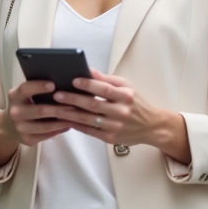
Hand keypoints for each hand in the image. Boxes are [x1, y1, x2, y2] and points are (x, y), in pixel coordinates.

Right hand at [0, 80, 70, 168]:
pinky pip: (46, 135)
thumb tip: (62, 83)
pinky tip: (68, 125)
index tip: (53, 84)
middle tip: (75, 104)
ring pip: (45, 125)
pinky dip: (59, 130)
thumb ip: (37, 88)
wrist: (9, 125)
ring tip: (76, 116)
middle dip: (59, 107)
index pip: (25, 89)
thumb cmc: (24, 104)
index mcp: (15, 96)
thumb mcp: (25, 94)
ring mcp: (20, 127)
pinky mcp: (26, 139)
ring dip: (62, 121)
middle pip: (40, 110)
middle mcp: (15, 112)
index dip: (39, 86)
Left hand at [51, 70, 190, 161]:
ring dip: (70, 113)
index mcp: (126, 96)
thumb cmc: (136, 103)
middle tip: (58, 94)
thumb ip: (106, 79)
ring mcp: (115, 127)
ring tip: (56, 107)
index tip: (73, 80)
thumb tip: (88, 70)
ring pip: (88, 119)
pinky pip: (89, 131)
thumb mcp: (126, 87)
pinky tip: (66, 119)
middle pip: (93, 105)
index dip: (88, 84)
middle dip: (73, 99)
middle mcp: (121, 112)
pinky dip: (76, 125)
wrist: (151, 126)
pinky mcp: (110, 138)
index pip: (104, 89)